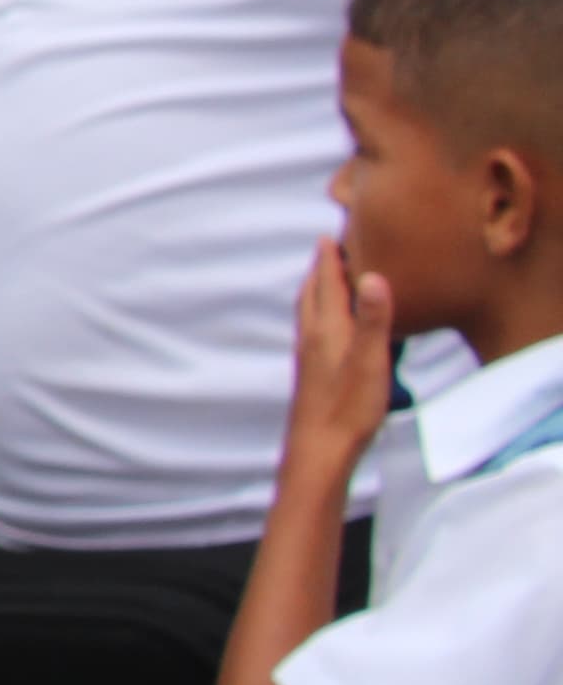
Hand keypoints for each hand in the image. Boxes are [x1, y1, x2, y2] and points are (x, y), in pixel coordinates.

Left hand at [288, 237, 398, 486]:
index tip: (331, 234)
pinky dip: (319, 316)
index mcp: (327, 330)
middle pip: (312, 294)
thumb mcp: (371, 361)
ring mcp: (309, 357)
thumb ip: (374, 319)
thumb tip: (373, 275)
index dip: (330, 259)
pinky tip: (326, 329)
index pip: (327, 284)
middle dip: (320, 270)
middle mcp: (312, 338)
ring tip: (324, 280)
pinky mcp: (311, 375)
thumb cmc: (348, 408)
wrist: (319, 450)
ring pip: (309, 313)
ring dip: (316, 291)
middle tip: (327, 249)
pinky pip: (312, 332)